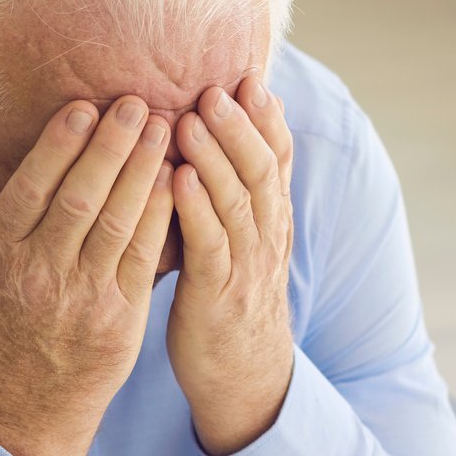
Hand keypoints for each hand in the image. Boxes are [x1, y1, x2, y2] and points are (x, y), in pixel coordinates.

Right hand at [0, 96, 174, 455]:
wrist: (24, 403)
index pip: (30, 190)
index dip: (58, 147)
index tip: (82, 107)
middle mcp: (39, 274)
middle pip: (79, 199)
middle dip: (110, 147)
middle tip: (134, 102)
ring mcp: (83, 297)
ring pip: (117, 223)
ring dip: (143, 171)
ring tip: (161, 127)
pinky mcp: (120, 317)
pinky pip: (144, 256)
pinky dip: (161, 215)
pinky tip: (175, 179)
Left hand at [168, 75, 295, 455]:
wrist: (242, 377)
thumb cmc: (228, 301)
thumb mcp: (240, 243)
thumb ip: (233, 196)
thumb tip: (220, 140)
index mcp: (272, 222)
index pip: (278, 160)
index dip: (266, 119)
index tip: (249, 78)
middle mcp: (267, 238)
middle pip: (262, 170)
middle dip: (240, 126)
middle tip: (217, 87)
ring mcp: (247, 267)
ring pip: (239, 201)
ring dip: (215, 156)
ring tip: (191, 116)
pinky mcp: (219, 295)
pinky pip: (211, 245)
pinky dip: (196, 207)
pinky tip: (177, 178)